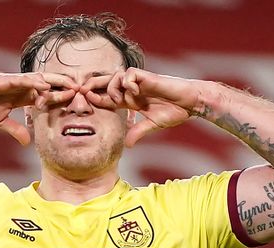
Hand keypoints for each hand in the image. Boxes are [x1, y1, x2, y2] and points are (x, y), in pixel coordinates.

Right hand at [0, 73, 77, 144]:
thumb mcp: (1, 123)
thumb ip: (15, 130)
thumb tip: (27, 143)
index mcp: (22, 95)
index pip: (46, 95)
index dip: (60, 98)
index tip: (75, 102)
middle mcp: (21, 86)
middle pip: (48, 85)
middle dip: (64, 87)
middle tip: (82, 91)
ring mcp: (14, 81)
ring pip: (40, 80)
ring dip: (56, 82)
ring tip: (72, 85)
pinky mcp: (4, 79)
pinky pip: (22, 80)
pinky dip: (35, 82)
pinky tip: (46, 85)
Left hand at [83, 68, 203, 146]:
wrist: (190, 103)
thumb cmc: (174, 112)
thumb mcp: (152, 125)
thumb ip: (138, 132)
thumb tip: (127, 146)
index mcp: (131, 100)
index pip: (108, 98)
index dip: (96, 99)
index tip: (85, 101)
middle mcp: (132, 90)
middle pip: (107, 83)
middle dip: (94, 86)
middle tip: (84, 92)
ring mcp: (139, 82)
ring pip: (116, 77)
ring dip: (113, 87)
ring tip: (119, 99)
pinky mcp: (147, 77)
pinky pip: (129, 74)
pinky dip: (127, 82)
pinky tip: (133, 92)